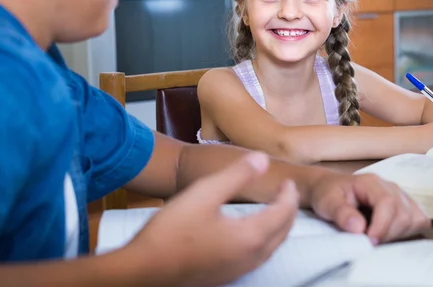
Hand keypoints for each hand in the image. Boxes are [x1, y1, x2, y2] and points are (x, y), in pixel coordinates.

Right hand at [125, 152, 298, 286]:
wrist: (143, 268)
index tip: (288, 181)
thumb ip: (237, 175)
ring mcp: (239, 270)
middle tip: (285, 193)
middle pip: (283, 233)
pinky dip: (266, 240)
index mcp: (249, 236)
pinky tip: (252, 232)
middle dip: (289, 211)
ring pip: (272, 247)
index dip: (289, 195)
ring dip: (279, 227)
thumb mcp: (205, 193)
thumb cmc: (172, 230)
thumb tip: (263, 158)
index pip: (283, 213)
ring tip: (274, 209)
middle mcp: (250, 257)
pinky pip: (259, 257)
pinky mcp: (227, 276)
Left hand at [308, 172, 430, 243]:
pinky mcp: (406, 206)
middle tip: (369, 242)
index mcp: (371, 182)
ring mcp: (400, 195)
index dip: (382, 225)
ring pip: (415, 218)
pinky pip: (420, 220)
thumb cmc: (328, 193)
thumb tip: (359, 228)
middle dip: (388, 233)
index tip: (369, 241)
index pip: (388, 203)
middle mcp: (390, 186)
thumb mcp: (326, 202)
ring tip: (378, 237)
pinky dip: (409, 231)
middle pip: (404, 214)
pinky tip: (390, 234)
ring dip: (399, 234)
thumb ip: (341, 213)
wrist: (329, 188)